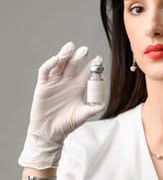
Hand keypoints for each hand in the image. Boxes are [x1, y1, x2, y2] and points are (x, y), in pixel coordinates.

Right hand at [18, 42, 104, 168]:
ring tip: (70, 47)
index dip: (93, 66)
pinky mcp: (43, 85)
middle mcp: (68, 81)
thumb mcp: (82, 115)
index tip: (99, 60)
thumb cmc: (67, 123)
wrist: (50, 132)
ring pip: (60, 64)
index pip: (87, 72)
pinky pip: (45, 72)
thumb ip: (92, 109)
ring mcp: (55, 82)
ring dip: (64, 55)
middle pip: (74, 64)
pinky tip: (56, 59)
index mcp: (79, 86)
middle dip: (79, 56)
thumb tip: (102, 104)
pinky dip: (50, 64)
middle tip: (85, 50)